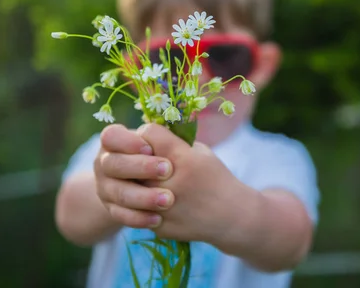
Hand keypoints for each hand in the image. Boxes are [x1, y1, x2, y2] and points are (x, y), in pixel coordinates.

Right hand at [94, 124, 175, 228]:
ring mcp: (105, 187)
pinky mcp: (112, 209)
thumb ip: (163, 139)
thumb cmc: (159, 155)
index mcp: (114, 140)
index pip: (112, 136)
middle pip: (114, 164)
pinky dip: (140, 218)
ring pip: (119, 192)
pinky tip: (159, 218)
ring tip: (168, 200)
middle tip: (168, 171)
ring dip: (144, 197)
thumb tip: (177, 136)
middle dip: (141, 168)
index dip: (129, 142)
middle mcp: (104, 163)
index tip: (150, 149)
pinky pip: (122, 216)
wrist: (149, 183)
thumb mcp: (161, 144)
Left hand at [99, 123, 249, 243]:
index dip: (147, 133)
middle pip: (131, 160)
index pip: (148, 133)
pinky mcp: (159, 226)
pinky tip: (147, 199)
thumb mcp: (199, 151)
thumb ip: (171, 142)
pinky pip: (133, 211)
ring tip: (140, 179)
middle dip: (132, 156)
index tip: (151, 139)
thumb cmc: (214, 176)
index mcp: (184, 158)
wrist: (232, 216)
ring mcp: (165, 208)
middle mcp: (172, 182)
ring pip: (127, 187)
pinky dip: (136, 204)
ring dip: (130, 181)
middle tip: (139, 157)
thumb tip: (139, 133)